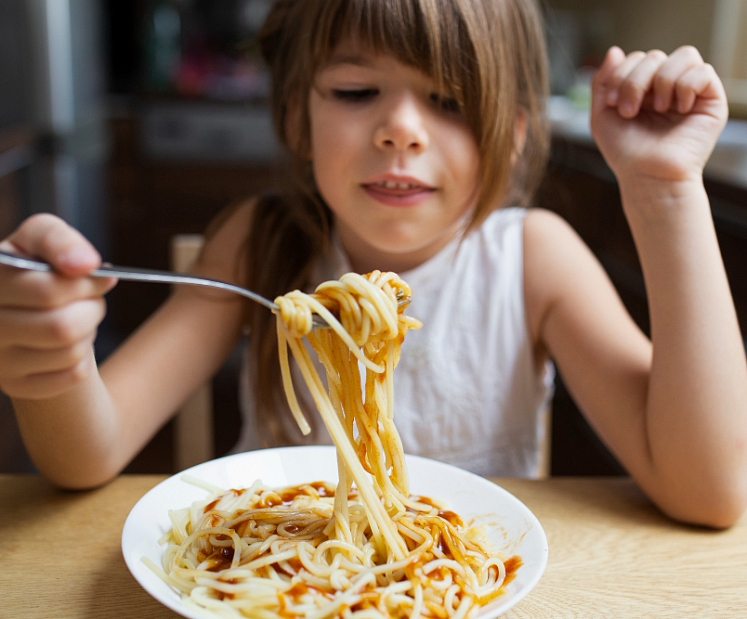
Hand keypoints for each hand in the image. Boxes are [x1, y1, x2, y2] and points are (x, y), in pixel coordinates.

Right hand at [0, 214, 115, 398]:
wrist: (27, 309)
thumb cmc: (40, 269)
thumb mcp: (45, 241)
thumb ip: (61, 242)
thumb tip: (86, 264)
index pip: (47, 291)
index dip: (86, 284)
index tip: (102, 275)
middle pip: (62, 327)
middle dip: (91, 308)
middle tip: (93, 298)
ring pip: (70, 351)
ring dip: (88, 331)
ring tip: (78, 317)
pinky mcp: (16, 385)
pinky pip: (72, 374)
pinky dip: (83, 357)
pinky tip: (68, 342)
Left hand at [590, 46, 727, 185]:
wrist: (647, 177)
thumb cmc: (626, 153)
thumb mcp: (601, 115)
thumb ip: (602, 82)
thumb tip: (615, 50)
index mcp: (644, 89)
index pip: (637, 58)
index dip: (622, 74)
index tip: (613, 103)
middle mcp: (668, 88)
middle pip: (655, 56)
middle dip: (636, 81)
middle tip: (630, 111)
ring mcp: (690, 93)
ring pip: (684, 55)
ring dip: (662, 81)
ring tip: (658, 109)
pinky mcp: (711, 101)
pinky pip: (704, 71)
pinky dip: (685, 86)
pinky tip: (677, 110)